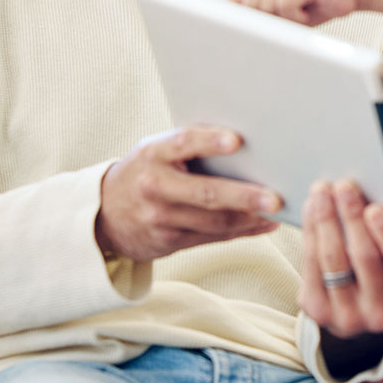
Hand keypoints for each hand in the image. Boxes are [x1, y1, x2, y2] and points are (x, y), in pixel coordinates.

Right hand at [95, 126, 282, 260]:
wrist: (104, 213)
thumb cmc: (145, 171)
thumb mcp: (155, 150)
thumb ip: (188, 145)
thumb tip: (244, 141)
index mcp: (153, 153)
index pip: (183, 142)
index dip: (210, 141)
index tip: (237, 140)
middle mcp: (155, 186)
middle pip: (206, 193)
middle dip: (244, 196)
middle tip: (275, 198)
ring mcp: (161, 217)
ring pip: (214, 221)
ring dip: (250, 219)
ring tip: (278, 212)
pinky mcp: (169, 241)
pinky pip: (213, 237)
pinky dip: (242, 231)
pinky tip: (264, 225)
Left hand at [232, 0, 360, 25]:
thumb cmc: (318, 4)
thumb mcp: (282, 13)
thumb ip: (260, 16)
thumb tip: (235, 33)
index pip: (234, 2)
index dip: (239, 21)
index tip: (244, 34)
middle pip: (250, 9)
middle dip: (270, 21)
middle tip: (293, 18)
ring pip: (266, 8)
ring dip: (287, 19)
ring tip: (304, 11)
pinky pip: (284, 6)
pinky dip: (299, 16)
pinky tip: (311, 8)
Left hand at [300, 180, 382, 341]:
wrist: (361, 309)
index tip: (374, 207)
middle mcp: (382, 315)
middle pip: (365, 260)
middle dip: (352, 217)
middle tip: (345, 185)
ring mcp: (348, 317)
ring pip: (334, 261)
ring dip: (326, 220)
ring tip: (323, 190)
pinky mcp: (319, 312)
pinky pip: (312, 267)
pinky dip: (311, 233)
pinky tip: (312, 209)